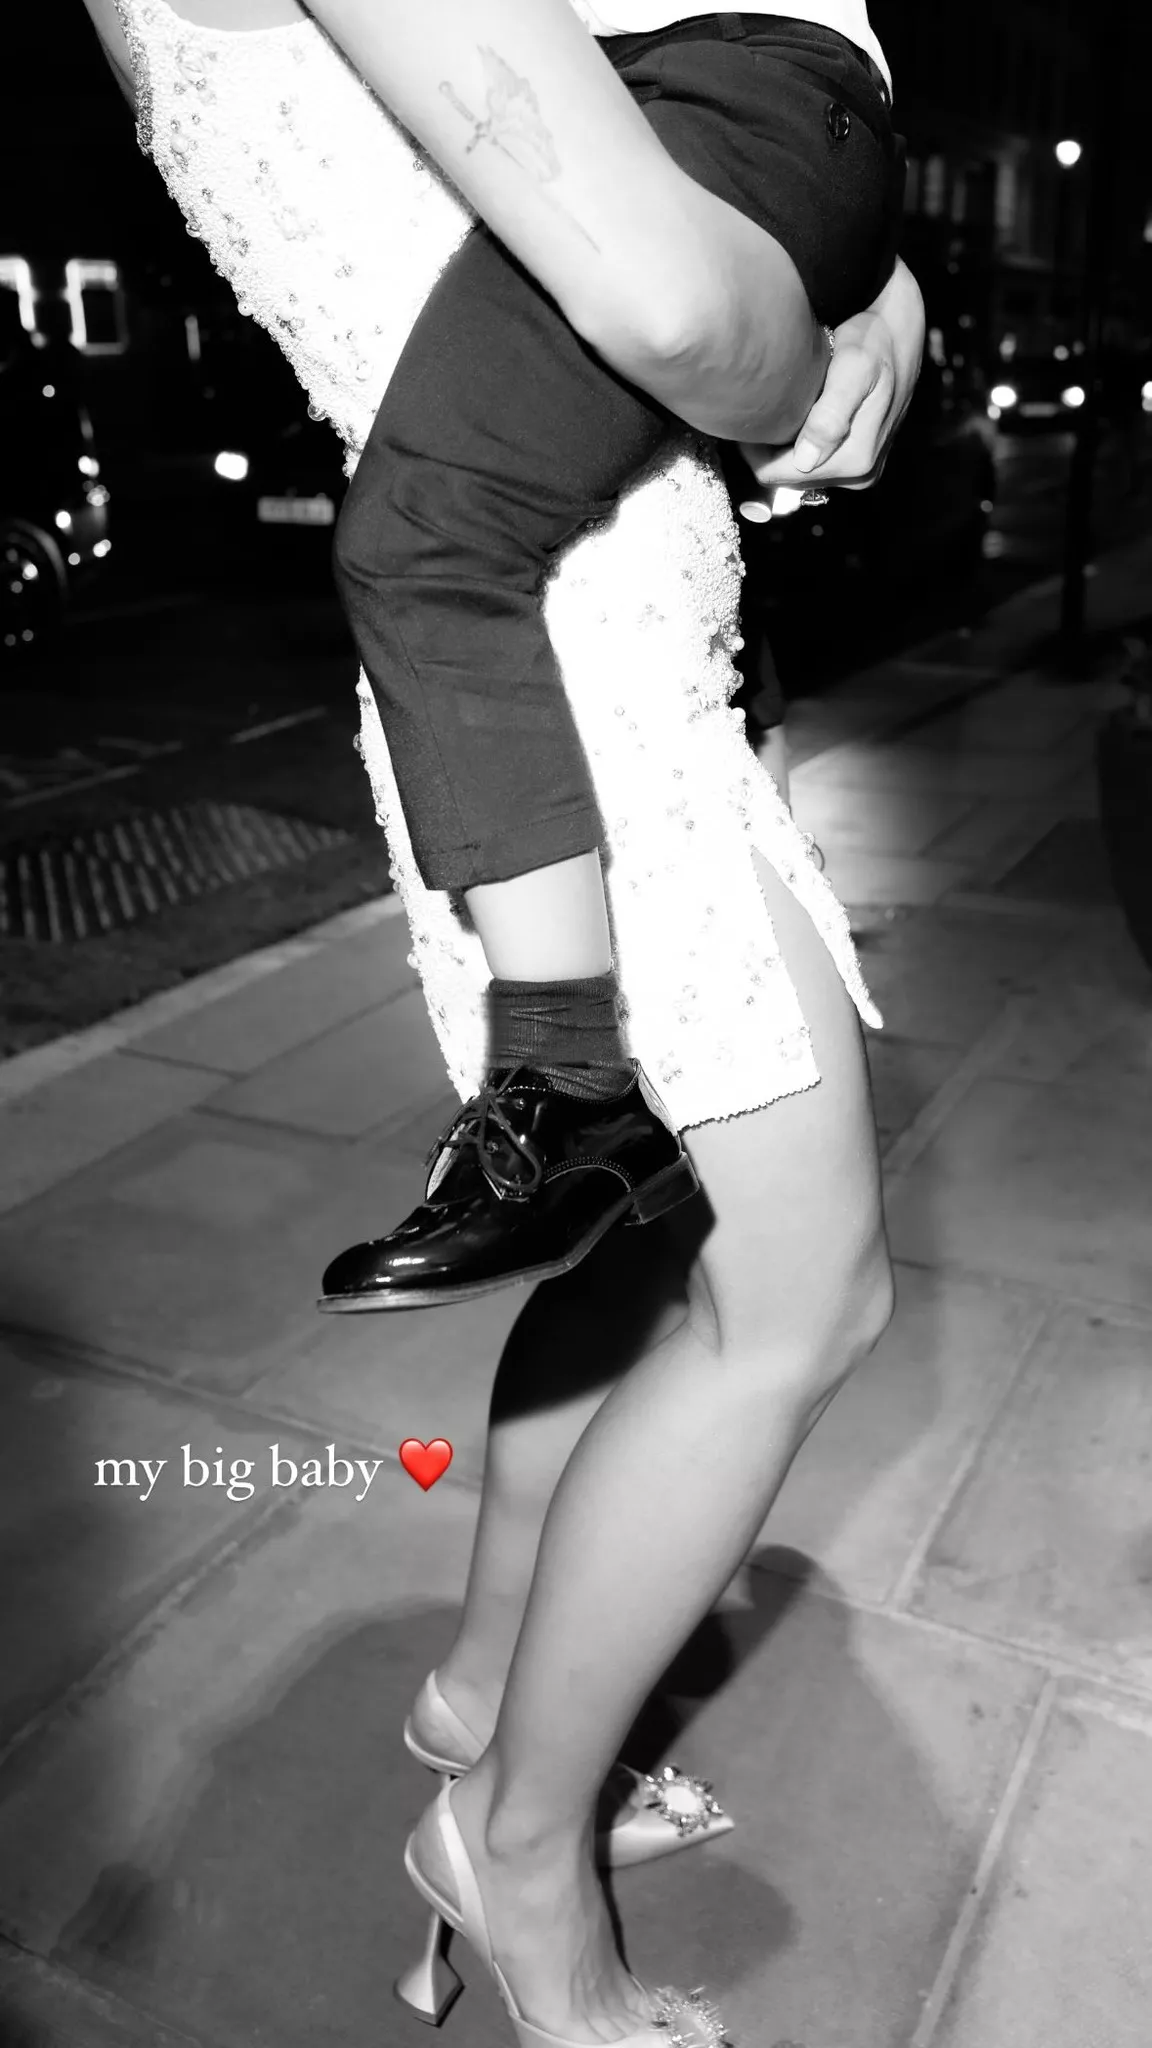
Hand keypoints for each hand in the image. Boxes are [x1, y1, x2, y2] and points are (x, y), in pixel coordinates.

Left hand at [736, 257, 925, 520]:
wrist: (901, 329)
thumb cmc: (875, 340)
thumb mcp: (855, 368)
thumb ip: (830, 416)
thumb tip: (806, 461)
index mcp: (855, 459)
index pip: (778, 477)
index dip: (755, 453)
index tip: (747, 418)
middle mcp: (861, 474)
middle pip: (788, 479)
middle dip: (769, 452)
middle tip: (760, 410)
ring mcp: (862, 471)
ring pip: (800, 473)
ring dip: (784, 448)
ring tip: (780, 410)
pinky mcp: (862, 461)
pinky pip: (816, 464)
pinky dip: (799, 445)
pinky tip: (798, 415)